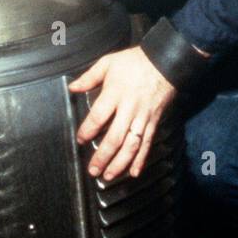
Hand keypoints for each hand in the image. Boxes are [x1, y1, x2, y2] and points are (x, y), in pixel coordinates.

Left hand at [69, 46, 175, 181]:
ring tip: (109, 176)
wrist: (165, 62)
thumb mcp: (109, 62)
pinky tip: (134, 173)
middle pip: (115, 137)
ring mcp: (143, 117)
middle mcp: (129, 108)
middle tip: (93, 170)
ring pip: (131, 145)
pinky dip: (141, 160)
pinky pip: (148, 144)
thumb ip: (89, 77)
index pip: (99, 116)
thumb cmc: (135, 62)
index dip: (88, 130)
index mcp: (115, 93)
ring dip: (120, 163)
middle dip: (103, 156)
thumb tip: (72, 87)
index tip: (81, 140)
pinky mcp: (154, 122)